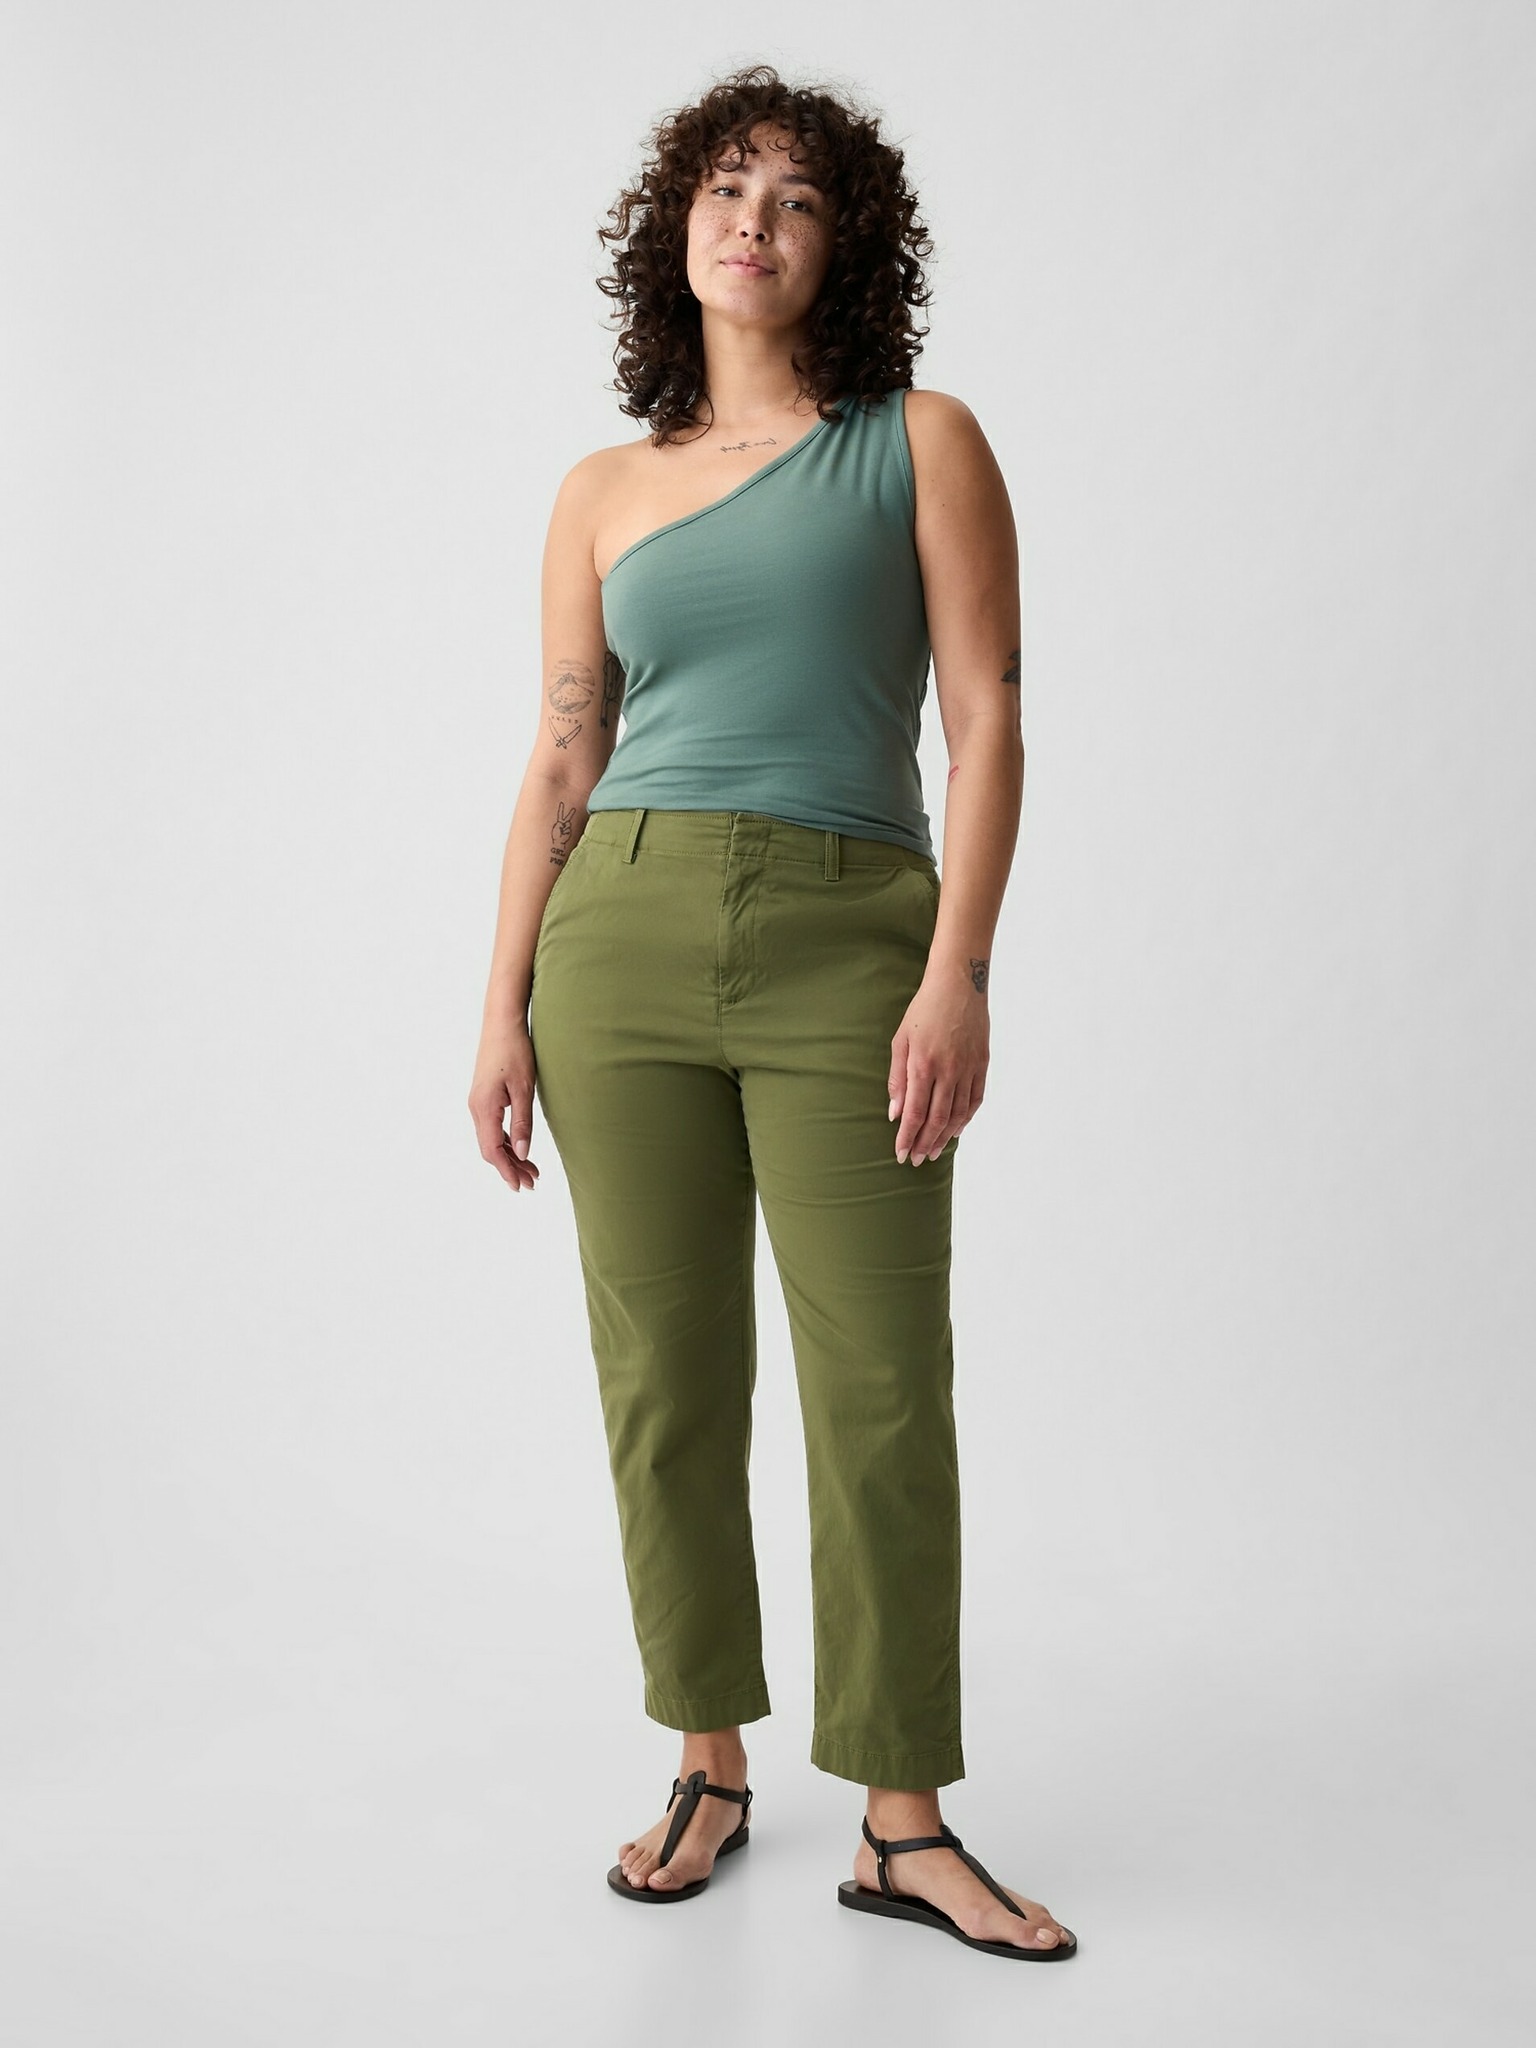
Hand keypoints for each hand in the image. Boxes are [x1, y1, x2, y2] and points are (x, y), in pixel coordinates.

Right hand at [469, 1019, 540, 1191]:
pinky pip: (492, 1127)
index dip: (507, 1171)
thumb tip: (523, 1153)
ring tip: (532, 1170)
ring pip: (492, 1139)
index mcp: (484, 1108)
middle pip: (490, 1148)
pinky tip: (520, 1147)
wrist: (502, 1023)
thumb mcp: (524, 1089)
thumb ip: (522, 1123)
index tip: (520, 1186)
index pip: (492, 1150)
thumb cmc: (515, 1051)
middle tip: (532, 1182)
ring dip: (510, 1155)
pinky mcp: (484, 1096)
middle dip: (510, 1167)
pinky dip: (506, 1141)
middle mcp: (476, 1108)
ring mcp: (478, 1102)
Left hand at [888, 971, 988, 1165]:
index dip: (908, 1138)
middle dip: (925, 1144)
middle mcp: (948, 1071)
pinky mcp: (982, 1064)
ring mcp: (968, 1069)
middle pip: (937, 1119)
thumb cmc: (923, 1011)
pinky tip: (956, 1130)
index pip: (914, 1113)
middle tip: (916, 1160)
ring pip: (958, 1114)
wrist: (958, 985)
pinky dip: (966, 1119)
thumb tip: (894, 1112)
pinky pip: (975, 1100)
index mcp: (923, 1065)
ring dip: (945, 1137)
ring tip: (934, 1151)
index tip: (901, 1154)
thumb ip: (897, 1078)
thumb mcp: (900, 1041)